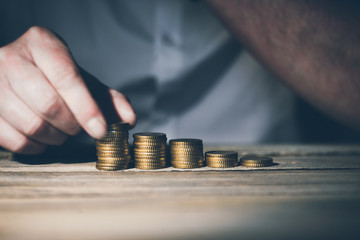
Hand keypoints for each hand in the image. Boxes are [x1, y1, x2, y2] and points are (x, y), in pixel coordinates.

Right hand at [0, 26, 135, 153]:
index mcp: (41, 43)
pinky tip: (43, 138)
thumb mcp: (85, 81)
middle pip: (49, 105)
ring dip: (55, 137)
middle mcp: (11, 58)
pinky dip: (36, 146)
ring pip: (32, 125)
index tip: (101, 129)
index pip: (67, 78)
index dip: (87, 108)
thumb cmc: (57, 77)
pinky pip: (13, 140)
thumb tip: (129, 119)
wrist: (21, 73)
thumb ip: (109, 98)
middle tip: (78, 127)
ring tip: (61, 130)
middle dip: (72, 125)